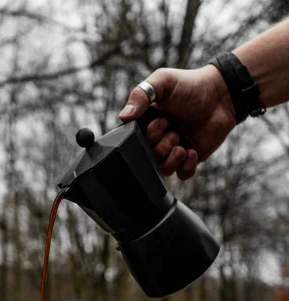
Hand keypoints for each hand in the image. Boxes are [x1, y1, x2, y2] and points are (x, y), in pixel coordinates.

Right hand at [119, 65, 236, 178]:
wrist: (221, 94)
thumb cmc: (191, 85)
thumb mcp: (162, 81)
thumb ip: (140, 95)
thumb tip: (123, 117)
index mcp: (146, 123)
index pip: (136, 142)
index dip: (147, 136)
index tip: (161, 121)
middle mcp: (158, 139)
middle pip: (148, 158)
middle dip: (161, 147)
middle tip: (173, 130)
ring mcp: (173, 150)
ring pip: (162, 169)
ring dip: (171, 159)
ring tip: (181, 145)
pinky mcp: (190, 158)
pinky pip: (182, 175)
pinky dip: (185, 167)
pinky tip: (192, 152)